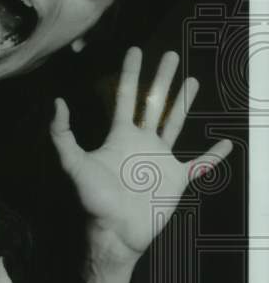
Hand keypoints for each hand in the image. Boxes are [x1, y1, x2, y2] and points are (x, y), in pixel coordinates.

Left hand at [51, 47, 232, 282]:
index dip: (130, 73)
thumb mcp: (73, 163)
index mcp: (119, 135)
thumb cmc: (92, 200)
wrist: (115, 233)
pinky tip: (226, 143)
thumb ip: (62, 134)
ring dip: (184, 102)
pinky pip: (201, 165)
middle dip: (161, 78)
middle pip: (154, 102)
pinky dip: (214, 156)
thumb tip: (56, 102)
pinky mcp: (177, 179)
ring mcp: (160, 160)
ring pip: (175, 123)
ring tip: (192, 80)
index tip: (135, 50)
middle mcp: (141, 142)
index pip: (126, 96)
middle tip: (170, 54)